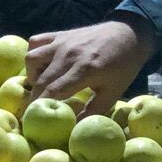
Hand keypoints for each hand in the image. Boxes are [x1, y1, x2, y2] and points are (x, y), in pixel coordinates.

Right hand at [27, 19, 155, 114]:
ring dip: (33, 75)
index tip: (34, 119)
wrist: (129, 34)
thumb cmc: (123, 66)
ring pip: (32, 59)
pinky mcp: (60, 34)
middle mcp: (69, 55)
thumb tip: (75, 127)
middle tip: (35, 110)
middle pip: (41, 80)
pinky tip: (43, 65)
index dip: (40, 107)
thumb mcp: (113, 93)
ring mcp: (62, 42)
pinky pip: (36, 42)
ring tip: (42, 84)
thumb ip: (94, 110)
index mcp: (84, 70)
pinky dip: (34, 54)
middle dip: (34, 98)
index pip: (53, 91)